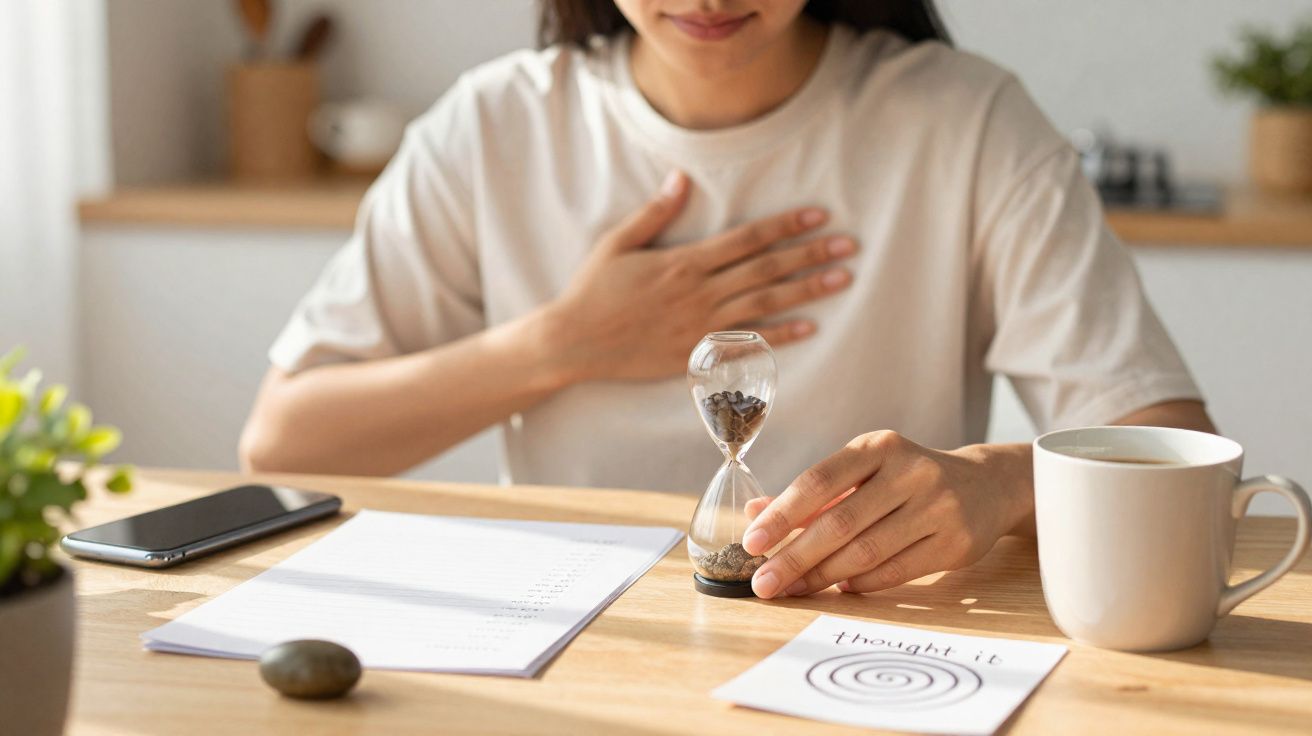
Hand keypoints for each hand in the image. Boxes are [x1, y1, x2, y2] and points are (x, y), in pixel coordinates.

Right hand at [546, 171, 856, 380]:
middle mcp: (699, 293)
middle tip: (848, 245)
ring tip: (842, 280)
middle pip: (766, 270)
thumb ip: (655, 212)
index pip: (746, 239)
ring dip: (807, 292)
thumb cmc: (594, 291)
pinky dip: (779, 336)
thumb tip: (682, 177)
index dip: (785, 226)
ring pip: (765, 305)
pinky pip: (746, 344)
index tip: (818, 217)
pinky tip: (810, 327)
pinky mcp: (696, 354)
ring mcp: (700, 326)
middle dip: (810, 255)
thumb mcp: (618, 243)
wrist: (574, 343)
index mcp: (683, 262)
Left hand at [739, 431, 1033, 598]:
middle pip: (840, 523)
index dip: (781, 514)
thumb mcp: (863, 471)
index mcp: (879, 446)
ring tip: (792, 589)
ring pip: (867, 551)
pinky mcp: (956, 542)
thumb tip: (753, 513)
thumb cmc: (907, 479)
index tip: (751, 542)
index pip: (819, 481)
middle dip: (794, 557)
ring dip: (822, 576)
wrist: (987, 485)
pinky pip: (897, 571)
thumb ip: (812, 494)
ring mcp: (938, 507)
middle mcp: (911, 472)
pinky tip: (838, 589)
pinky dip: (862, 583)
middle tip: (763, 583)